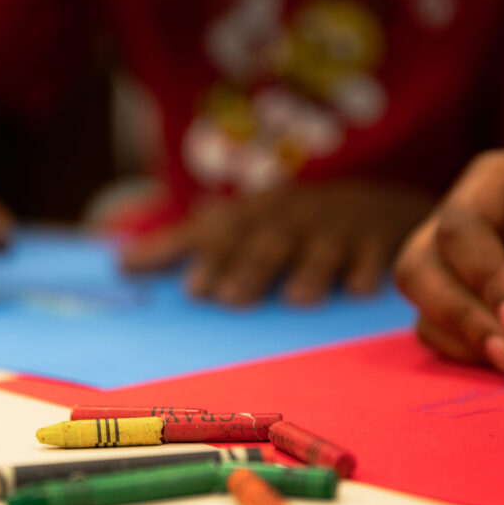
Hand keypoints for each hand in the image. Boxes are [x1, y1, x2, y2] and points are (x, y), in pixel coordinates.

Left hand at [121, 181, 433, 305]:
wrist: (381, 205)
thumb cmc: (295, 225)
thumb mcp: (247, 224)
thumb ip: (191, 244)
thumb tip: (123, 262)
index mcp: (258, 211)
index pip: (226, 230)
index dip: (208, 255)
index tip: (190, 288)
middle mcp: (296, 214)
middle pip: (269, 240)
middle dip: (250, 266)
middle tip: (229, 298)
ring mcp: (340, 224)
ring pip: (320, 246)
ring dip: (308, 270)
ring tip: (296, 299)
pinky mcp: (380, 237)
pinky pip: (373, 253)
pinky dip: (364, 269)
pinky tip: (355, 290)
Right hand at [395, 150, 503, 372]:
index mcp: (496, 183)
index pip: (459, 230)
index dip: (482, 279)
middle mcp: (463, 220)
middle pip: (419, 268)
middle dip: (460, 316)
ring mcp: (456, 264)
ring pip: (424, 307)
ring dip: (470, 342)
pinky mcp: (461, 301)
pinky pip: (442, 335)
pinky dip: (474, 355)